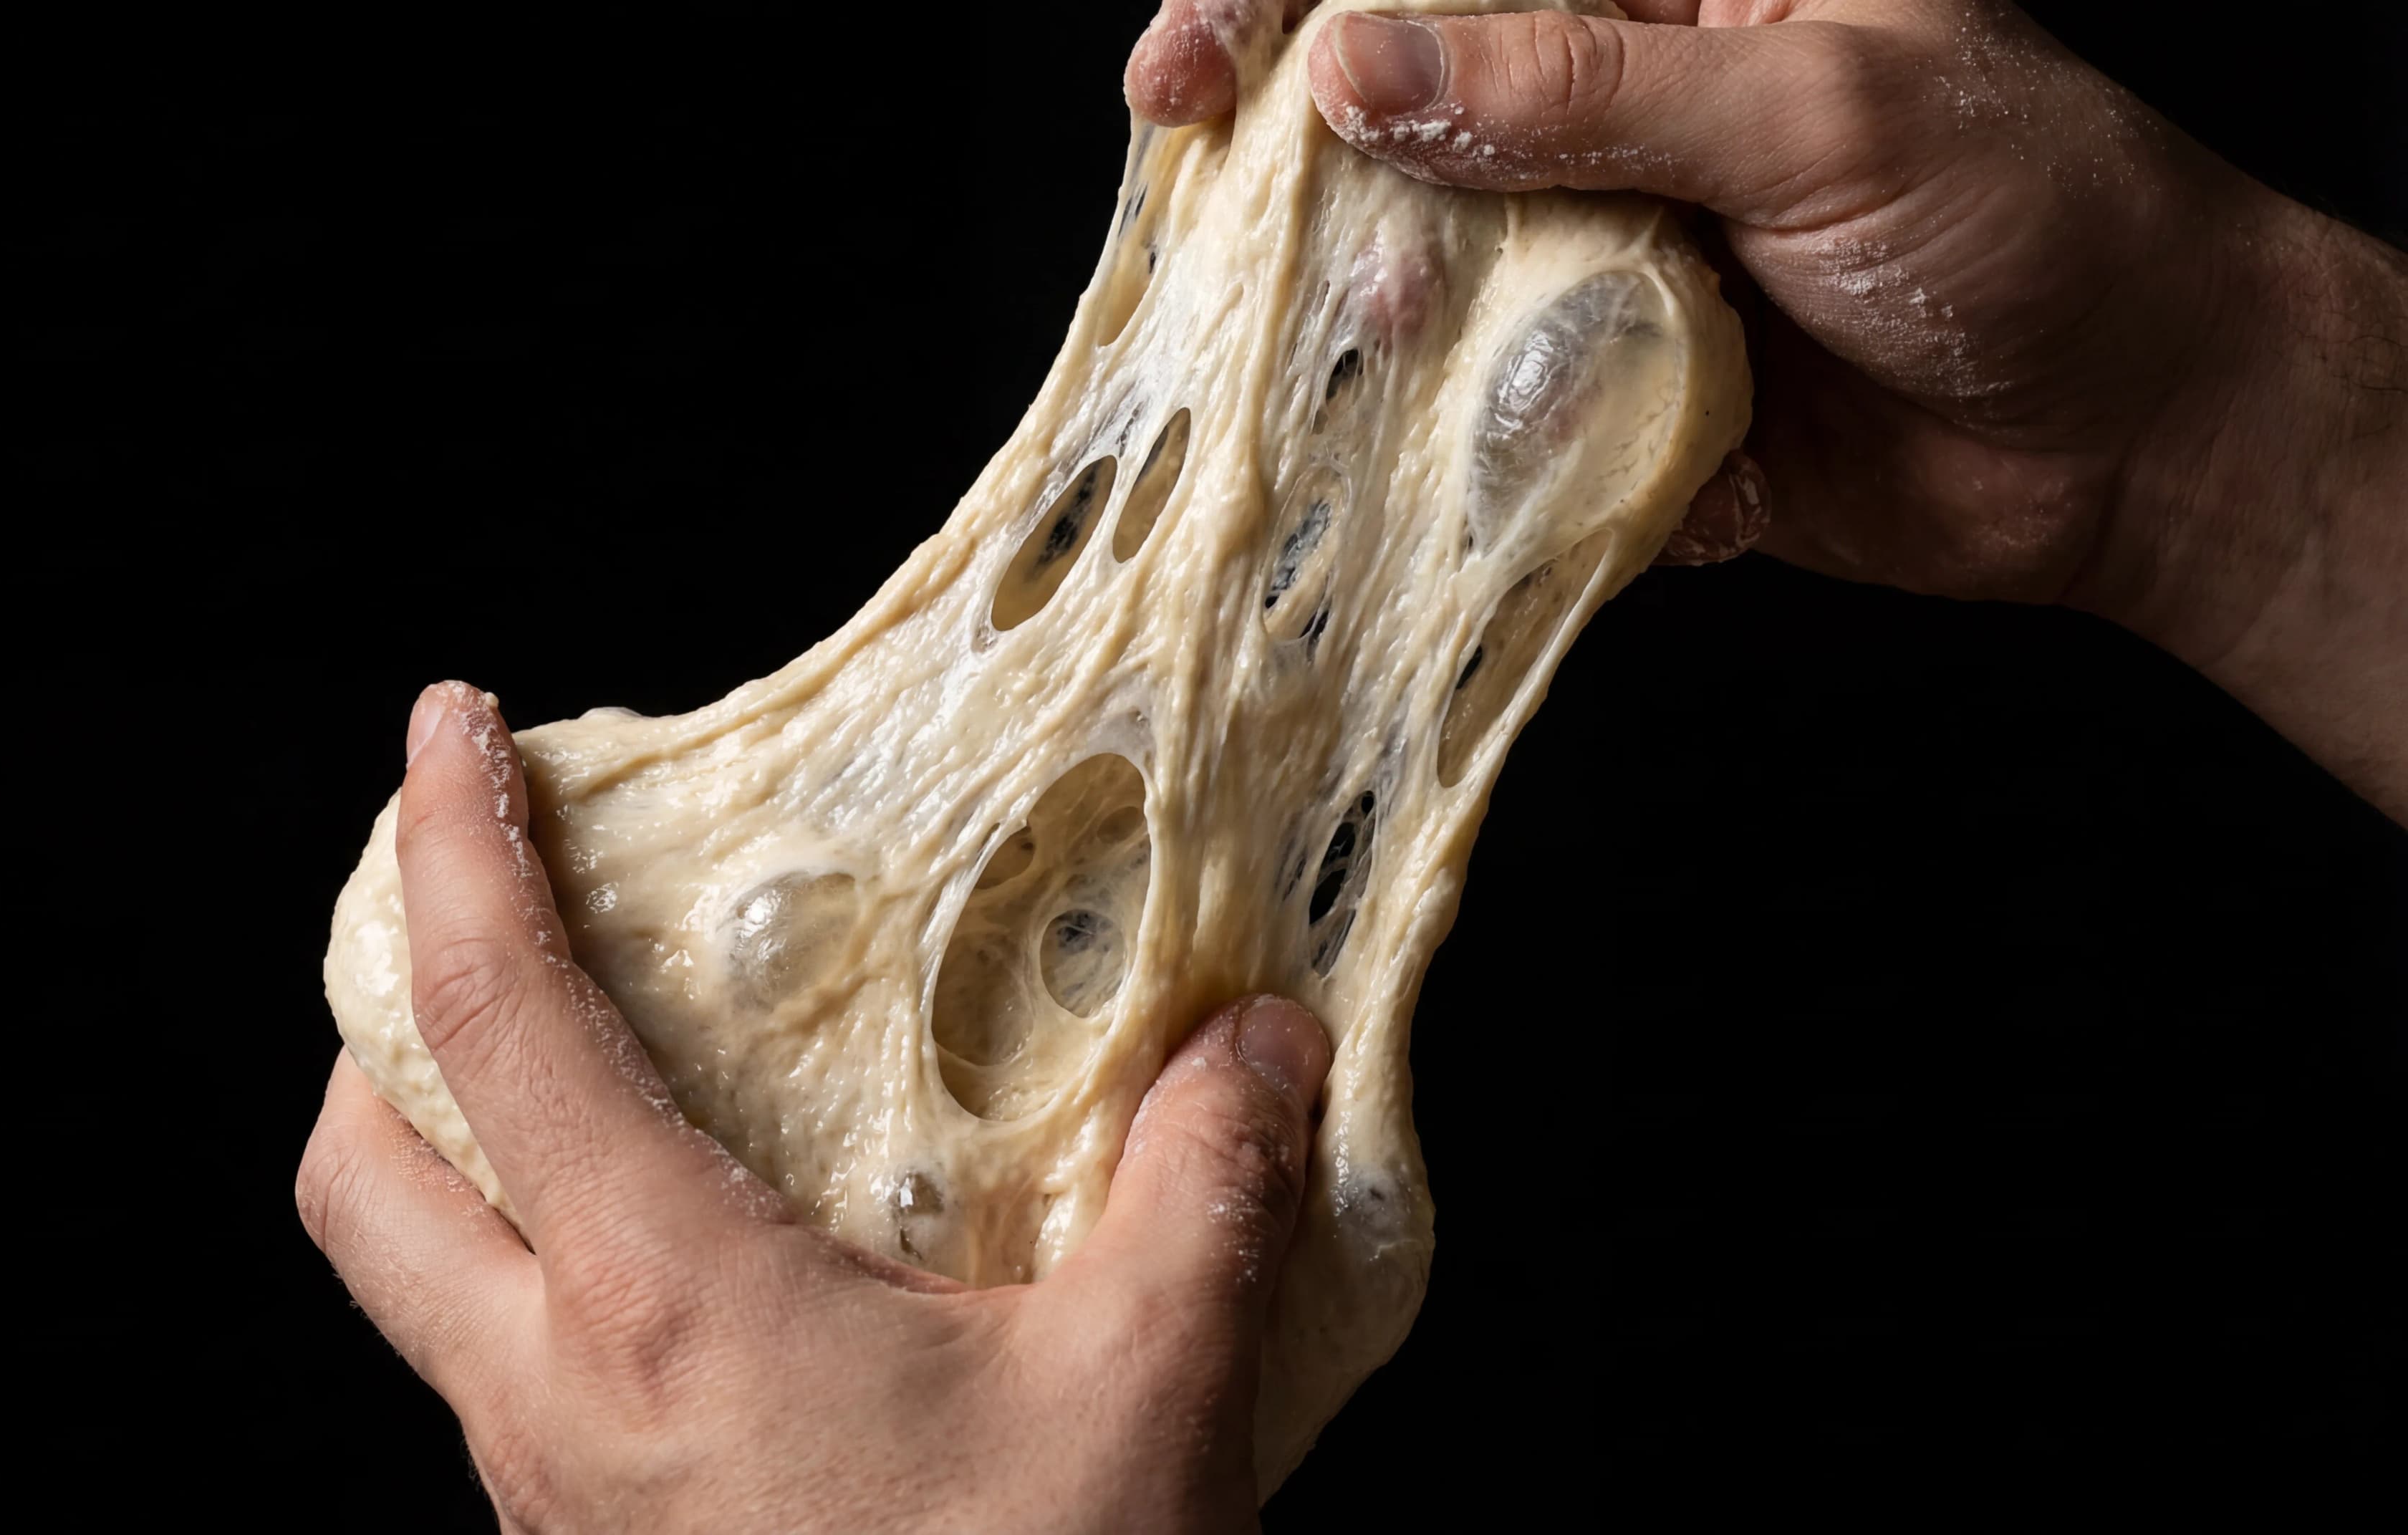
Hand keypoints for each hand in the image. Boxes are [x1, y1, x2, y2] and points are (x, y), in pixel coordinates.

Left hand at [298, 682, 1332, 1530]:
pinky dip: (547, 1282)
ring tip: (594, 1089)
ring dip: (460, 1167)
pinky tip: (699, 1278)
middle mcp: (554, 1407)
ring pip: (417, 1299)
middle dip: (382, 1026)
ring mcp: (555, 1505)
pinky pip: (507, 1389)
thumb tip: (1258, 1039)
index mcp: (661, 1312)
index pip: (496, 1023)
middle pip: (358, 1180)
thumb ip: (1206, 1186)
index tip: (450, 728)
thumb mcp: (1151, 1396)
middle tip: (481, 931)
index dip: (448, 848)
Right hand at [1133, 0, 2406, 818]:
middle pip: (1405, 127)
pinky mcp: (1621, 401)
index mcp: (1674, 0)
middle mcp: (1625, 124)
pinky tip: (1477, 456)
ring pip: (1434, 282)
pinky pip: (1498, 421)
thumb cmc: (2036, 218)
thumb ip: (1581, 96)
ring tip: (1393, 336)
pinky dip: (1469, 448)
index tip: (1191, 69)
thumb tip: (1363, 73)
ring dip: (1390, 320)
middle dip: (1305, 174)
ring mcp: (1616, 262)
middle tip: (1218, 223)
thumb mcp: (1814, 114)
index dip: (1296, 5)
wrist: (2145, 439)